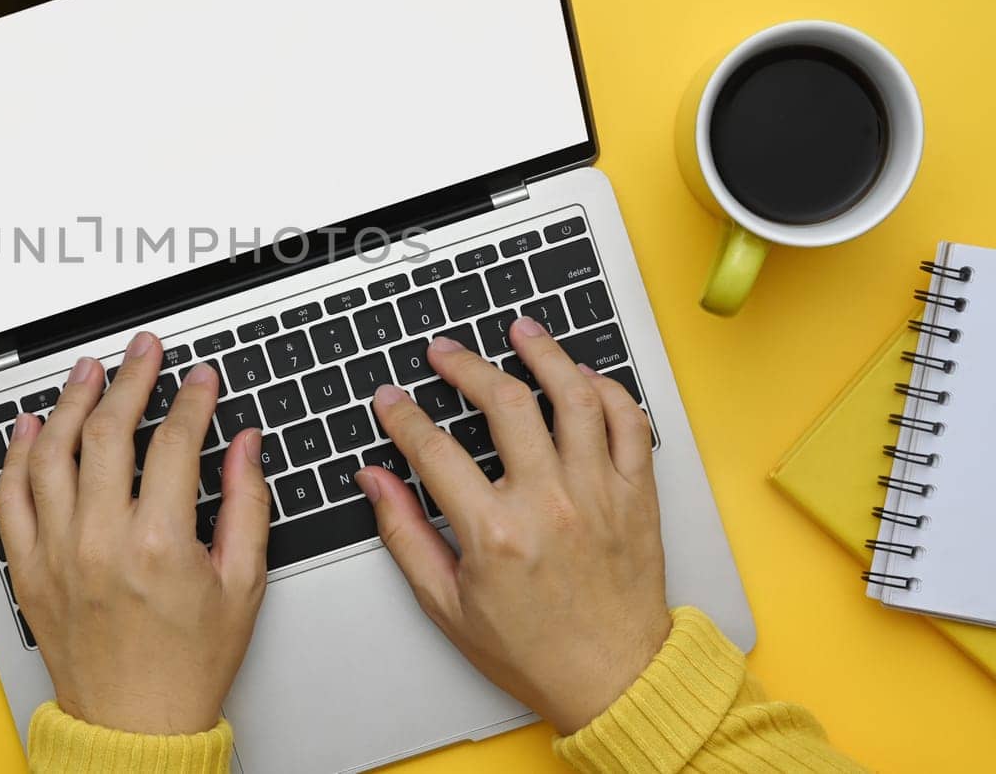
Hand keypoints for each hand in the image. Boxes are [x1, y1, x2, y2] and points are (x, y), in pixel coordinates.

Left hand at [0, 330, 271, 734]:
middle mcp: (100, 542)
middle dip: (131, 379)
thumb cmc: (188, 665)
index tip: (199, 378)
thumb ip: (246, 505)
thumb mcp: (243, 584)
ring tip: (89, 372)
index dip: (191, 399)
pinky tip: (31, 427)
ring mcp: (56, 553)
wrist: (136, 727)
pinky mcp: (28, 569)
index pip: (174, 442)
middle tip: (144, 351)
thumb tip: (243, 445)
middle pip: (109, 432)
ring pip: (53, 453)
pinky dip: (17, 456)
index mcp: (159, 544)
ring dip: (71, 403)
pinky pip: (10, 498)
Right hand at [356, 317, 670, 734]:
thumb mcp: (446, 604)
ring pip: (574, 396)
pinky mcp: (636, 495)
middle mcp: (550, 503)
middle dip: (465, 365)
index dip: (403, 416)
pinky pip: (629, 423)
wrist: (615, 680)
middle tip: (445, 352)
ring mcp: (599, 493)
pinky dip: (607, 390)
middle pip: (505, 403)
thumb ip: (404, 534)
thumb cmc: (534, 651)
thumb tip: (376, 481)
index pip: (435, 450)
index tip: (391, 400)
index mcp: (496, 533)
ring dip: (544, 353)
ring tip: (521, 331)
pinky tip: (582, 376)